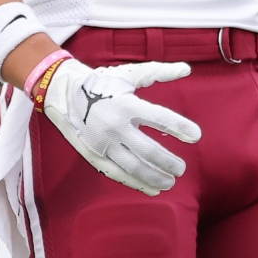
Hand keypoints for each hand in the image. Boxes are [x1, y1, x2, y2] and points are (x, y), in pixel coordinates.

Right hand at [39, 57, 199, 194]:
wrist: (61, 92)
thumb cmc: (100, 83)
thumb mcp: (129, 74)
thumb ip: (159, 72)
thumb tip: (187, 69)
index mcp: (126, 104)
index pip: (160, 118)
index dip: (180, 127)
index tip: (196, 136)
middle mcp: (115, 126)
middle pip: (148, 149)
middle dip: (168, 161)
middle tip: (182, 168)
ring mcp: (103, 143)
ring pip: (133, 166)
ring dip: (153, 176)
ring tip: (171, 182)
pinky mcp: (93, 154)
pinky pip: (116, 173)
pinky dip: (135, 183)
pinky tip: (151, 189)